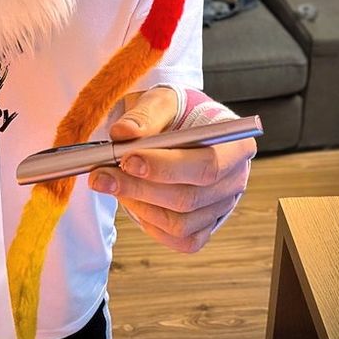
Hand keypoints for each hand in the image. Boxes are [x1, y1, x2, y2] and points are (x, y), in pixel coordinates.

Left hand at [88, 87, 255, 251]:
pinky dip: (149, 223)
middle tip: (102, 175)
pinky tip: (132, 199)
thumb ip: (145, 114)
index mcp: (235, 145)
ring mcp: (221, 208)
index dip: (166, 167)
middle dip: (139, 188)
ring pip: (180, 223)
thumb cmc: (177, 113)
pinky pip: (178, 239)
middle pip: (189, 197)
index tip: (128, 159)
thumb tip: (123, 133)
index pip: (207, 165)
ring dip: (138, 204)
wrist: (181, 127)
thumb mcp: (163, 100)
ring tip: (111, 182)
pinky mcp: (204, 227)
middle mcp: (234, 180)